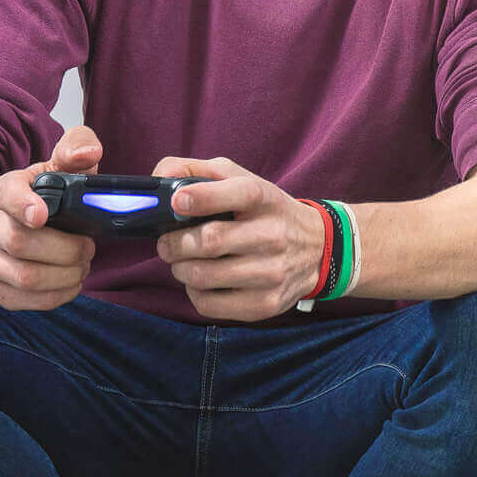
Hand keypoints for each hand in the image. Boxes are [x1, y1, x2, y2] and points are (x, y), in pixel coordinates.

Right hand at [0, 125, 98, 310]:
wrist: (10, 226)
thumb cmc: (45, 195)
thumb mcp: (60, 164)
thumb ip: (77, 148)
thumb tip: (88, 154)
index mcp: (5, 190)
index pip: (6, 194)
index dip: (23, 205)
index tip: (43, 215)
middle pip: (19, 243)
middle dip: (66, 249)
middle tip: (88, 247)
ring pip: (24, 277)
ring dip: (65, 275)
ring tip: (82, 265)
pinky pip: (24, 301)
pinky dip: (56, 296)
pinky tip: (71, 282)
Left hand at [152, 157, 321, 321]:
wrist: (319, 249)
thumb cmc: (266, 212)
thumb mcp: (242, 180)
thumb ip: (196, 171)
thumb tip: (158, 180)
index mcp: (265, 199)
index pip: (238, 193)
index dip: (202, 197)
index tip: (177, 201)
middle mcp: (273, 235)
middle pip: (209, 242)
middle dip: (174, 244)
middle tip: (168, 244)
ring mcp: (272, 272)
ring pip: (203, 276)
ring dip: (181, 270)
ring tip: (185, 263)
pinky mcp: (266, 304)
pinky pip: (209, 304)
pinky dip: (195, 293)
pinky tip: (203, 282)